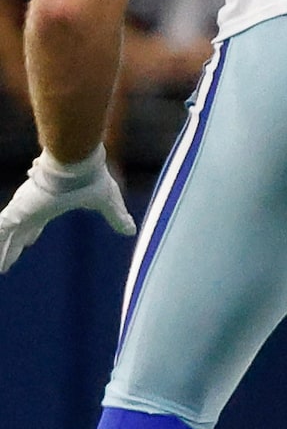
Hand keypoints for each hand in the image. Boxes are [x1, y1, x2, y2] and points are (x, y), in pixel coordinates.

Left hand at [0, 148, 132, 274]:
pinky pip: (3, 232)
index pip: (37, 223)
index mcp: (51, 205)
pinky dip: (0, 246)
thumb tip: (131, 230)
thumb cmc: (94, 179)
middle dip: (13, 247)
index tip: (28, 243)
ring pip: (8, 236)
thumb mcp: (109, 204)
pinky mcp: (19, 212)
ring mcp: (24, 210)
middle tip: (5, 264)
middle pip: (20, 233)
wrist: (79, 165)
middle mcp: (34, 208)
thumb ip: (117, 218)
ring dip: (3, 252)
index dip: (31, 234)